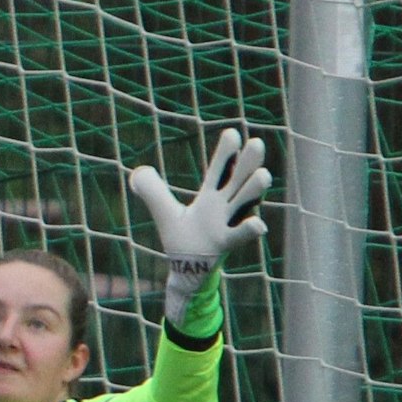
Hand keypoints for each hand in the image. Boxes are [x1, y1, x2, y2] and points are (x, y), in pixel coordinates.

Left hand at [129, 129, 270, 331]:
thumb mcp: (166, 213)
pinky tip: (258, 224)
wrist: (187, 269)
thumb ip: (154, 192)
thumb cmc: (182, 239)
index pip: (220, 170)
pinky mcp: (227, 243)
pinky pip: (240, 236)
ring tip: (264, 175)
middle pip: (239, 180)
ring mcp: (228, 224)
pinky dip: (249, 230)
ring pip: (245, 204)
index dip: (226, 153)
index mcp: (210, 197)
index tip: (232, 132)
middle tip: (257, 143)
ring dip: (254, 190)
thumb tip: (138, 173)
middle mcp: (224, 207)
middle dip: (248, 163)